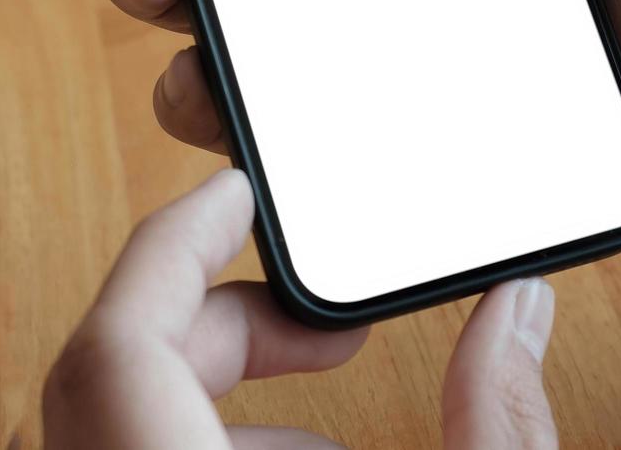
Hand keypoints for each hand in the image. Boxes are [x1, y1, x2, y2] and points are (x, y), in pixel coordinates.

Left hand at [42, 169, 557, 447]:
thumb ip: (499, 422)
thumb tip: (517, 309)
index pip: (116, 345)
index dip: (171, 245)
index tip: (234, 195)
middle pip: (104, 375)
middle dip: (212, 321)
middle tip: (319, 327)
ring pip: (109, 429)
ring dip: (202, 393)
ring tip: (321, 422)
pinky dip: (193, 444)